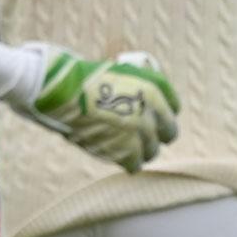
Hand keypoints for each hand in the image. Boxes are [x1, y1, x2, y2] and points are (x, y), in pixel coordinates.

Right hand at [20, 44, 179, 172]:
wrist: (62, 91)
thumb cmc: (86, 78)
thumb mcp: (121, 73)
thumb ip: (139, 88)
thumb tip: (150, 105)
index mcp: (153, 89)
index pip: (174, 107)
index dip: (167, 112)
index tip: (158, 116)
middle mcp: (150, 111)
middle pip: (169, 132)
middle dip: (160, 134)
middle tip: (148, 134)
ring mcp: (137, 133)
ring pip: (152, 152)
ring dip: (144, 149)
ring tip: (132, 146)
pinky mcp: (122, 152)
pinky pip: (134, 164)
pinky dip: (129, 162)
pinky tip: (123, 156)